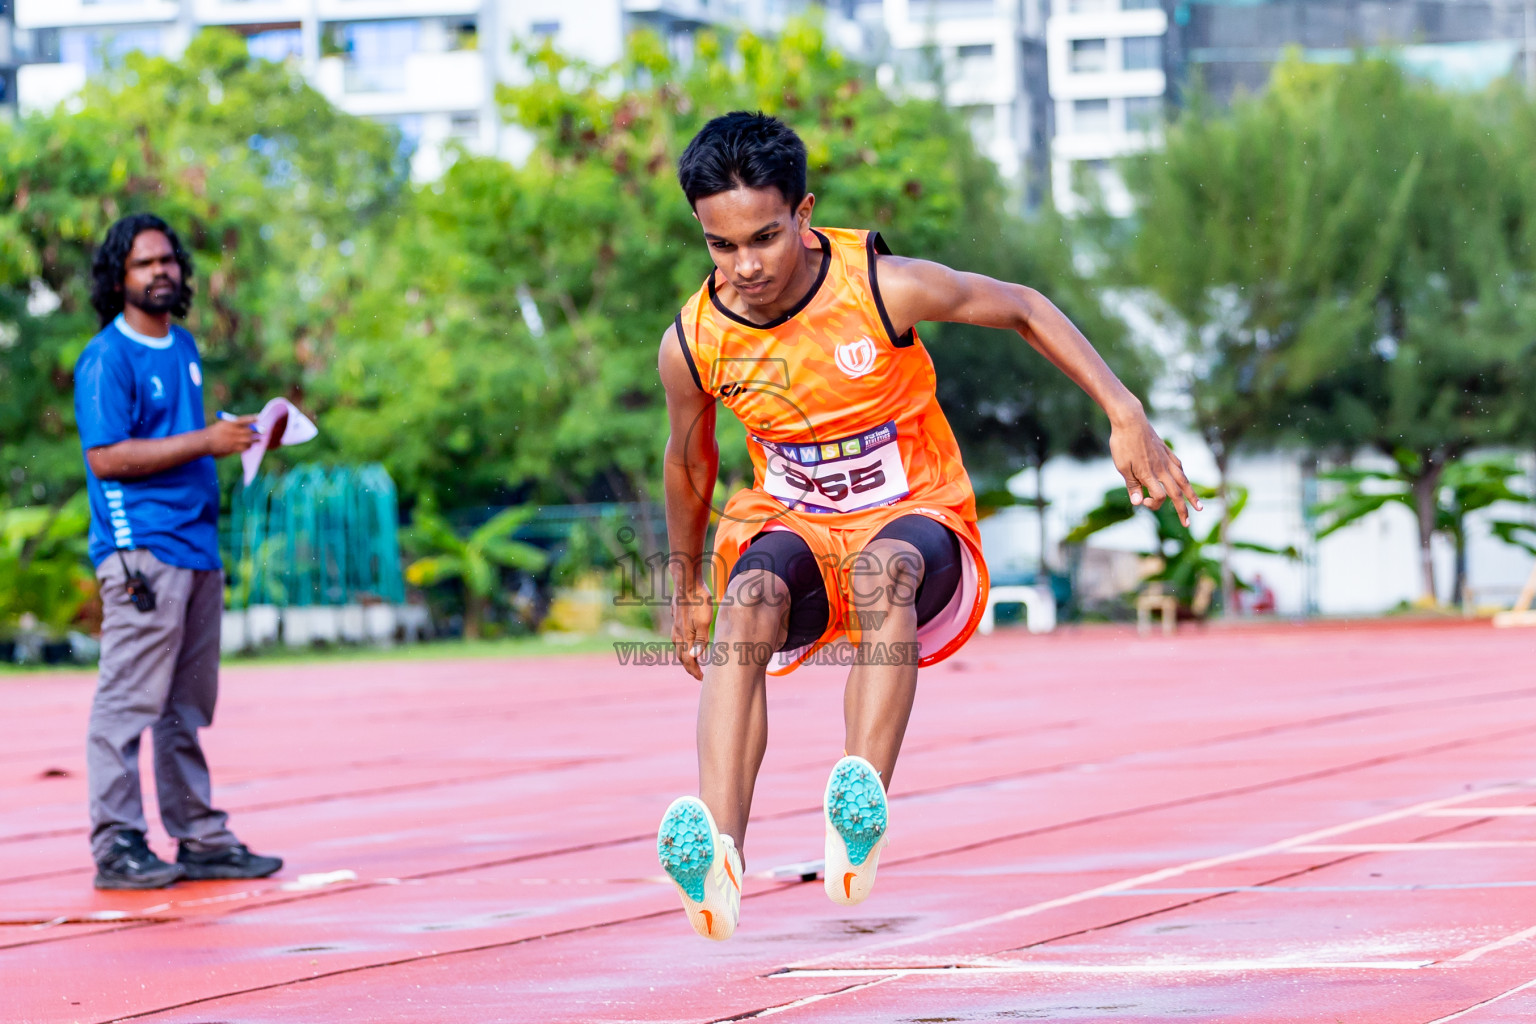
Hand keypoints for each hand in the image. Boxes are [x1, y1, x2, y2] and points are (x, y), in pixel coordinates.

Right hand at [203, 416, 258, 456]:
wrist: (204, 442)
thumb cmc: (214, 433)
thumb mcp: (222, 425)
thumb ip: (233, 425)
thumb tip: (248, 426)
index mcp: (229, 424)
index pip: (243, 420)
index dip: (252, 418)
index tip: (259, 417)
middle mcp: (232, 431)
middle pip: (249, 430)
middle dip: (257, 431)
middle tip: (263, 431)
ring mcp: (233, 440)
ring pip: (249, 440)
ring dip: (255, 440)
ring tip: (259, 440)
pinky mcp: (233, 448)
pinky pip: (244, 448)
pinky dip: (249, 447)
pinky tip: (250, 446)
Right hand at [671, 581, 714, 681]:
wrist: (686, 581)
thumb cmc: (699, 600)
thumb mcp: (705, 621)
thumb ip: (701, 640)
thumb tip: (695, 658)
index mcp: (684, 637)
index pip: (688, 660)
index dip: (694, 671)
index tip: (701, 679)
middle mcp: (677, 633)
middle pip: (681, 656)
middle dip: (689, 666)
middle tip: (697, 674)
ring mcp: (675, 625)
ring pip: (678, 646)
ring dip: (685, 655)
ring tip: (692, 659)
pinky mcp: (676, 617)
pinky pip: (678, 636)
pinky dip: (683, 644)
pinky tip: (686, 639)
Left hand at [1108, 409, 1201, 525]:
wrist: (1130, 420)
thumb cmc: (1122, 444)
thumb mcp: (1122, 466)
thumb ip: (1132, 485)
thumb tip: (1138, 503)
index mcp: (1149, 474)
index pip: (1159, 496)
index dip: (1152, 504)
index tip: (1142, 502)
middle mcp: (1161, 469)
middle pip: (1176, 493)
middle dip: (1183, 510)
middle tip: (1188, 524)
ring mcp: (1166, 460)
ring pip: (1183, 481)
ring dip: (1192, 495)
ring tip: (1200, 507)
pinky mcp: (1167, 452)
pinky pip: (1179, 467)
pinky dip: (1183, 477)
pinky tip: (1185, 481)